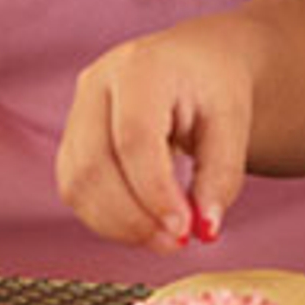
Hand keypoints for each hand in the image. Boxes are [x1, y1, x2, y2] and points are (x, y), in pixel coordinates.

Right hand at [55, 16, 256, 252]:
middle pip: (94, 165)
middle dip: (131, 217)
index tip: (183, 230)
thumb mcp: (233, 123)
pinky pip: (76, 188)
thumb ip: (221, 176)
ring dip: (117, 224)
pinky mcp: (72, 138)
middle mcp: (97, 83)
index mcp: (141, 67)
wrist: (195, 61)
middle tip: (175, 243)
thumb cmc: (213, 86)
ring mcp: (77, 109)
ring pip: (76, 183)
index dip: (154, 192)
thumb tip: (204, 228)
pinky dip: (106, 218)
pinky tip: (142, 223)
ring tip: (163, 237)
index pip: (134, 138)